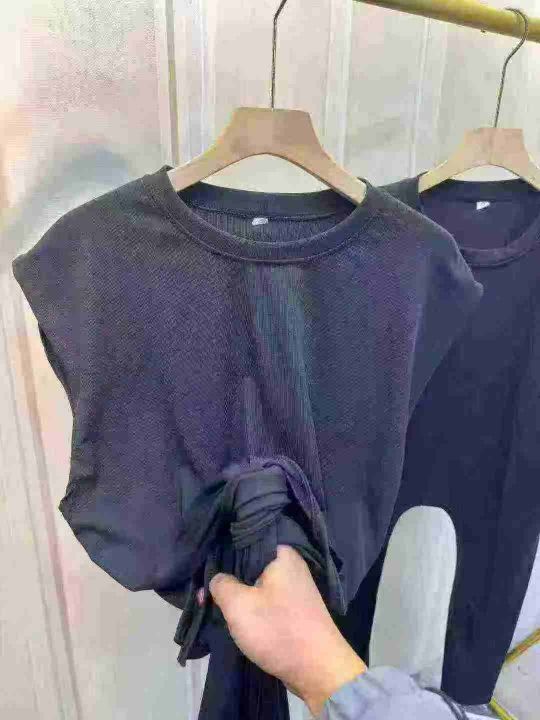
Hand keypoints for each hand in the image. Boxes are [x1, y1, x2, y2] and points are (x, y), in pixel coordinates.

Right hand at [208, 545, 365, 715]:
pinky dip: (250, 606)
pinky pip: (265, 599)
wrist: (318, 671)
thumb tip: (216, 578)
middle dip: (227, 578)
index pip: (244, 540)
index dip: (220, 552)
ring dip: (237, 595)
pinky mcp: (293, 607)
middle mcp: (290, 564)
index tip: (203, 565)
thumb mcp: (239, 605)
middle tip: (202, 591)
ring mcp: (293, 587)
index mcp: (281, 553)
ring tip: (212, 602)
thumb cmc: (278, 630)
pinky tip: (233, 615)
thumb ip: (220, 585)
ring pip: (255, 584)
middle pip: (248, 563)